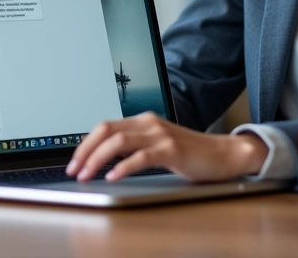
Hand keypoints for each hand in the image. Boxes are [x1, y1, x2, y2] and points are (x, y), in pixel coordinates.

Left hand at [65, 112, 268, 182]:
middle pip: (107, 130)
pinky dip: (123, 167)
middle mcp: (149, 123)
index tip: (74, 162)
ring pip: (119, 142)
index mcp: (143, 120)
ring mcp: (161, 135)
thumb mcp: (157, 145)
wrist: (223, 154)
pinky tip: (113, 177)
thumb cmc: (189, 153)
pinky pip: (142, 156)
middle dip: (85, 150)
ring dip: (98, 159)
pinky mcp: (172, 150)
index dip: (85, 143)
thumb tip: (103, 159)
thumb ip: (135, 146)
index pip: (105, 126)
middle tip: (74, 170)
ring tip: (88, 175)